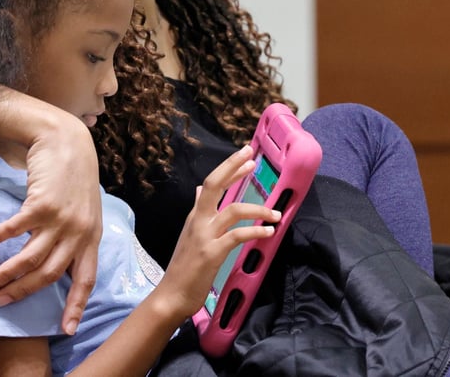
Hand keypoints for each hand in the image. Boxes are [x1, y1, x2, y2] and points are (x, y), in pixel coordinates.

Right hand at [0, 104, 101, 335]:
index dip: (76, 306)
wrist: (68, 142)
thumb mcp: (85, 210)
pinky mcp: (41, 205)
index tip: (66, 329)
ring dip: (6, 274)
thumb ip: (75, 236)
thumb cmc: (74, 176)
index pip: (86, 280)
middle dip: (23, 292)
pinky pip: (14, 230)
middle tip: (2, 303)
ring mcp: (60, 220)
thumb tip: (57, 262)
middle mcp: (78, 233)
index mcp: (91, 238)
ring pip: (30, 259)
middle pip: (49, 275)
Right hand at [157, 146, 280, 319]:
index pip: (211, 184)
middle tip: (252, 158)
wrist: (172, 294)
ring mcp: (204, 236)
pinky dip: (255, 231)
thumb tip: (200, 190)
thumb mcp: (190, 234)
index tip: (245, 156)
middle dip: (234, 169)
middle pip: (215, 185)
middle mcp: (198, 220)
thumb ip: (198, 211)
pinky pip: (237, 236)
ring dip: (258, 209)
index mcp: (195, 216)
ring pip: (232, 211)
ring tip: (277, 214)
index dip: (229, 168)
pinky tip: (269, 232)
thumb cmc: (184, 267)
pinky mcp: (212, 253)